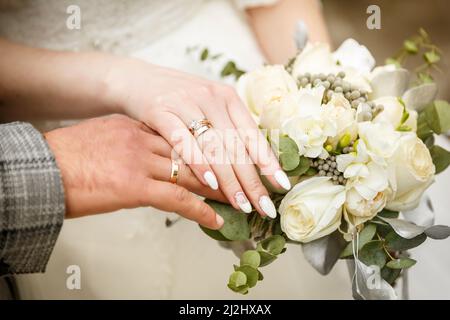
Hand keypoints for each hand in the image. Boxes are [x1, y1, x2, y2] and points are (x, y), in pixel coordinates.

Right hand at [44, 114, 225, 228]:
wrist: (43, 169)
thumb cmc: (69, 157)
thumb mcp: (106, 139)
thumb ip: (132, 142)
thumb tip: (149, 153)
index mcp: (138, 128)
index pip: (184, 137)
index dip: (209, 149)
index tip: (226, 156)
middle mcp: (144, 140)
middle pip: (195, 153)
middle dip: (223, 167)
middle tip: (245, 177)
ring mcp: (141, 162)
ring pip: (192, 174)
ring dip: (220, 189)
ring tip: (239, 199)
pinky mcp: (135, 186)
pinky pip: (177, 199)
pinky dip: (200, 210)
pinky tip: (216, 218)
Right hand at [107, 59, 290, 217]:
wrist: (133, 78)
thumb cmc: (176, 99)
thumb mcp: (206, 105)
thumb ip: (226, 128)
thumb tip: (252, 163)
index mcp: (227, 97)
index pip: (252, 134)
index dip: (268, 161)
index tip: (281, 185)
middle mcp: (211, 97)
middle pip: (236, 145)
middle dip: (252, 180)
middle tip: (264, 207)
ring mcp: (186, 103)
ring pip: (214, 146)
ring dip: (229, 179)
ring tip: (241, 204)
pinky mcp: (160, 111)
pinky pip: (182, 140)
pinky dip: (198, 162)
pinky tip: (209, 182)